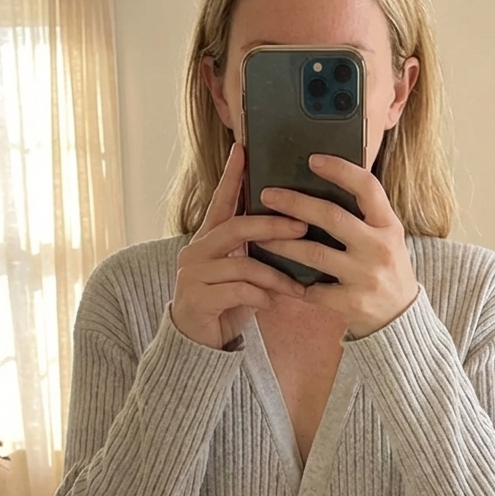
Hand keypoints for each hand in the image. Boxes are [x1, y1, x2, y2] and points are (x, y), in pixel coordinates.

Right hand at [171, 142, 308, 349]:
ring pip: (241, 263)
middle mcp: (196, 251)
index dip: (232, 176)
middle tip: (301, 226)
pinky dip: (261, 296)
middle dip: (271, 225)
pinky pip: (238, 291)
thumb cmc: (226, 305)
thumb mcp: (242, 273)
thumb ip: (254, 251)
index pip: (221, 201)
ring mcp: (193, 275)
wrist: (198, 345)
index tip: (243, 150)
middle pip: (235, 227)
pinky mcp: (197, 299)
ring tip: (296, 287)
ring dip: (274, 274)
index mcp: (208, 240)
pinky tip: (272, 304)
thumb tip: (291, 228)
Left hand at [256, 153, 418, 337]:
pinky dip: (293, 282)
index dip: (340, 170)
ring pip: (313, 253)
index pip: (367, 187)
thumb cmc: (386, 270)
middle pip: (331, 217)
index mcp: (389, 226)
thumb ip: (364, 216)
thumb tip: (323, 185)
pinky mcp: (351, 303)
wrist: (400, 318)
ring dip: (281, 243)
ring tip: (259, 235)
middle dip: (295, 203)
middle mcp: (379, 248)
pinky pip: (312, 289)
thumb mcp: (386, 238)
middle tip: (268, 195)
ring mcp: (365, 277)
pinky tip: (276, 274)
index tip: (313, 159)